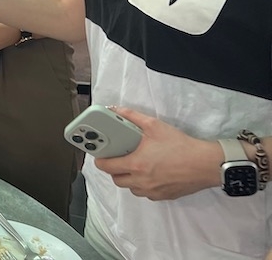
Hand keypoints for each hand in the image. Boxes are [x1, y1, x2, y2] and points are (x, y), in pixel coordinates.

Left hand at [93, 107, 222, 200]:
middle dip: (114, 169)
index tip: (100, 154)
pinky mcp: (164, 196)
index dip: (100, 159)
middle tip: (120, 157)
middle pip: (117, 179)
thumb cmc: (180, 145)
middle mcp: (141, 181)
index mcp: (135, 164)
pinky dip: (143, 185)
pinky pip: (146, 193)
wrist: (206, 164)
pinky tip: (150, 174)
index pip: (106, 166)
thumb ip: (132, 117)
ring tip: (135, 165)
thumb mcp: (154, 125)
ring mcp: (152, 191)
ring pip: (131, 188)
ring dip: (129, 178)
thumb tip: (116, 110)